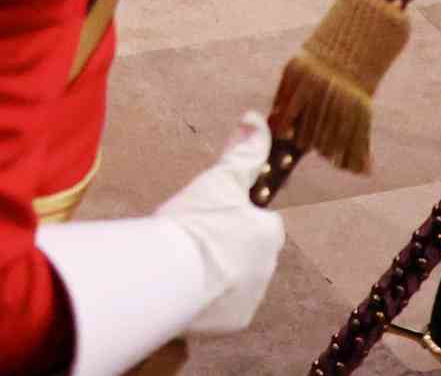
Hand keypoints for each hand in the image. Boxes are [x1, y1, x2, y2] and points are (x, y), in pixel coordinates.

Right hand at [155, 117, 283, 330]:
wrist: (171, 274)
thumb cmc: (195, 222)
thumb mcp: (219, 180)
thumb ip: (243, 152)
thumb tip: (256, 117)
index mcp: (269, 233)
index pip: (261, 222)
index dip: (235, 217)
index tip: (208, 217)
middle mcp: (269, 268)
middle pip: (249, 253)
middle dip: (226, 247)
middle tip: (190, 238)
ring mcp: (253, 298)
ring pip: (236, 281)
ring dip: (217, 273)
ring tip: (181, 263)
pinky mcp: (234, 322)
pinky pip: (223, 308)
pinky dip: (207, 300)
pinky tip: (182, 287)